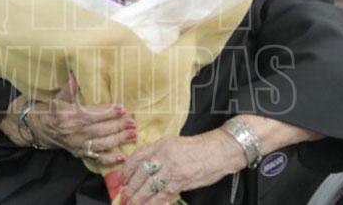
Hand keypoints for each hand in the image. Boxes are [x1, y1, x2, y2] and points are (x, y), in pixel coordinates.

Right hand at [30, 71, 135, 166]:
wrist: (39, 129)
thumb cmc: (52, 110)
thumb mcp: (58, 97)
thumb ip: (69, 88)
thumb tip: (74, 74)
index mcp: (69, 116)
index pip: (92, 114)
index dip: (108, 111)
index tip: (122, 108)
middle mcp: (73, 132)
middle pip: (99, 129)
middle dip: (117, 126)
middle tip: (132, 122)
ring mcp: (77, 144)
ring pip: (100, 143)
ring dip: (118, 140)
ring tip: (133, 135)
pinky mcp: (79, 153)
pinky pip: (96, 158)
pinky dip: (109, 159)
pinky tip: (121, 156)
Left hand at [120, 131, 244, 204]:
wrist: (219, 151)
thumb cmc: (199, 148)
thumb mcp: (175, 144)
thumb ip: (159, 153)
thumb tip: (145, 169)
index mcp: (161, 144)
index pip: (137, 157)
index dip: (127, 170)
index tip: (122, 178)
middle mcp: (164, 156)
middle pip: (141, 174)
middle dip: (131, 187)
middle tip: (125, 195)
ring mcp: (172, 169)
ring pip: (149, 187)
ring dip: (139, 197)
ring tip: (133, 203)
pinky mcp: (181, 181)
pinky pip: (163, 195)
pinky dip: (155, 202)